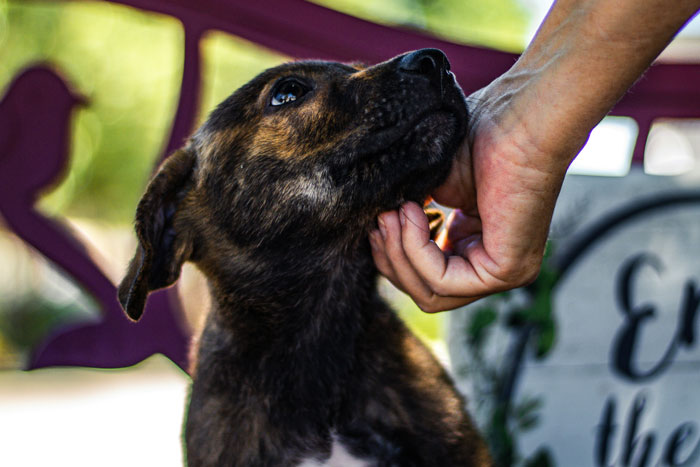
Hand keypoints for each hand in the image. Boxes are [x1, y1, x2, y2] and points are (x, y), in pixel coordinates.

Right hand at [369, 85, 571, 312]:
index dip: (392, 254)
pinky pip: (443, 281)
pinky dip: (416, 250)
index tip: (376, 218)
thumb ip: (406, 216)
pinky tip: (409, 214)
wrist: (520, 118)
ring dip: (399, 255)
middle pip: (424, 293)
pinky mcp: (506, 271)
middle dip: (391, 259)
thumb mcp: (431, 186)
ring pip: (431, 295)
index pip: (424, 277)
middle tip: (379, 219)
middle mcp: (491, 265)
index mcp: (476, 246)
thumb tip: (372, 232)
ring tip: (392, 215)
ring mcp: (503, 273)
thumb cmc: (481, 136)